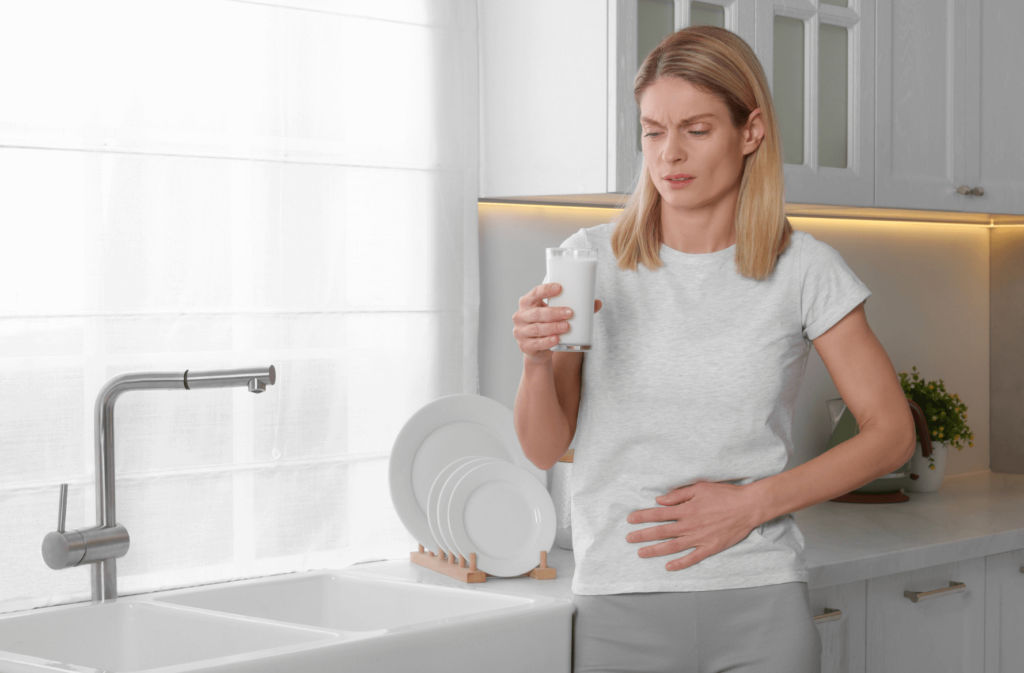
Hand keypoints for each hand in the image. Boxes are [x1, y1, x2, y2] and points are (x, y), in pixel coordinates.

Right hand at [512, 283, 601, 363]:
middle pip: (536, 313)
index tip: (560, 288)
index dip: (546, 290)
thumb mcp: (556, 315)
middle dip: (554, 312)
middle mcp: (520, 316)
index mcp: (527, 303)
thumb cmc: (548, 325)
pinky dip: (547, 341)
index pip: (535, 293)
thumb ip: (575, 308)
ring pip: (536, 328)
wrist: (537, 349)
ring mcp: (520, 331)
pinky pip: (535, 343)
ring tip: (567, 326)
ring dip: (552, 327)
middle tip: (570, 312)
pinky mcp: (524, 345)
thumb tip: (597, 302)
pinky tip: (556, 340)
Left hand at [624, 481, 762, 571]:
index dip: (642, 517)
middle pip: (661, 532)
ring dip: (655, 550)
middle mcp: (689, 525)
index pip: (658, 514)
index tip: (630, 520)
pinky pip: (692, 558)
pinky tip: (668, 567)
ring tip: (641, 553)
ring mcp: (699, 538)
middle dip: (642, 535)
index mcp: (686, 509)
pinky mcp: (710, 547)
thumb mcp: (700, 487)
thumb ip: (678, 495)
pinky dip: (680, 564)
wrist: (748, 506)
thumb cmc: (725, 494)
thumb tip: (659, 500)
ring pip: (672, 547)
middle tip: (628, 539)